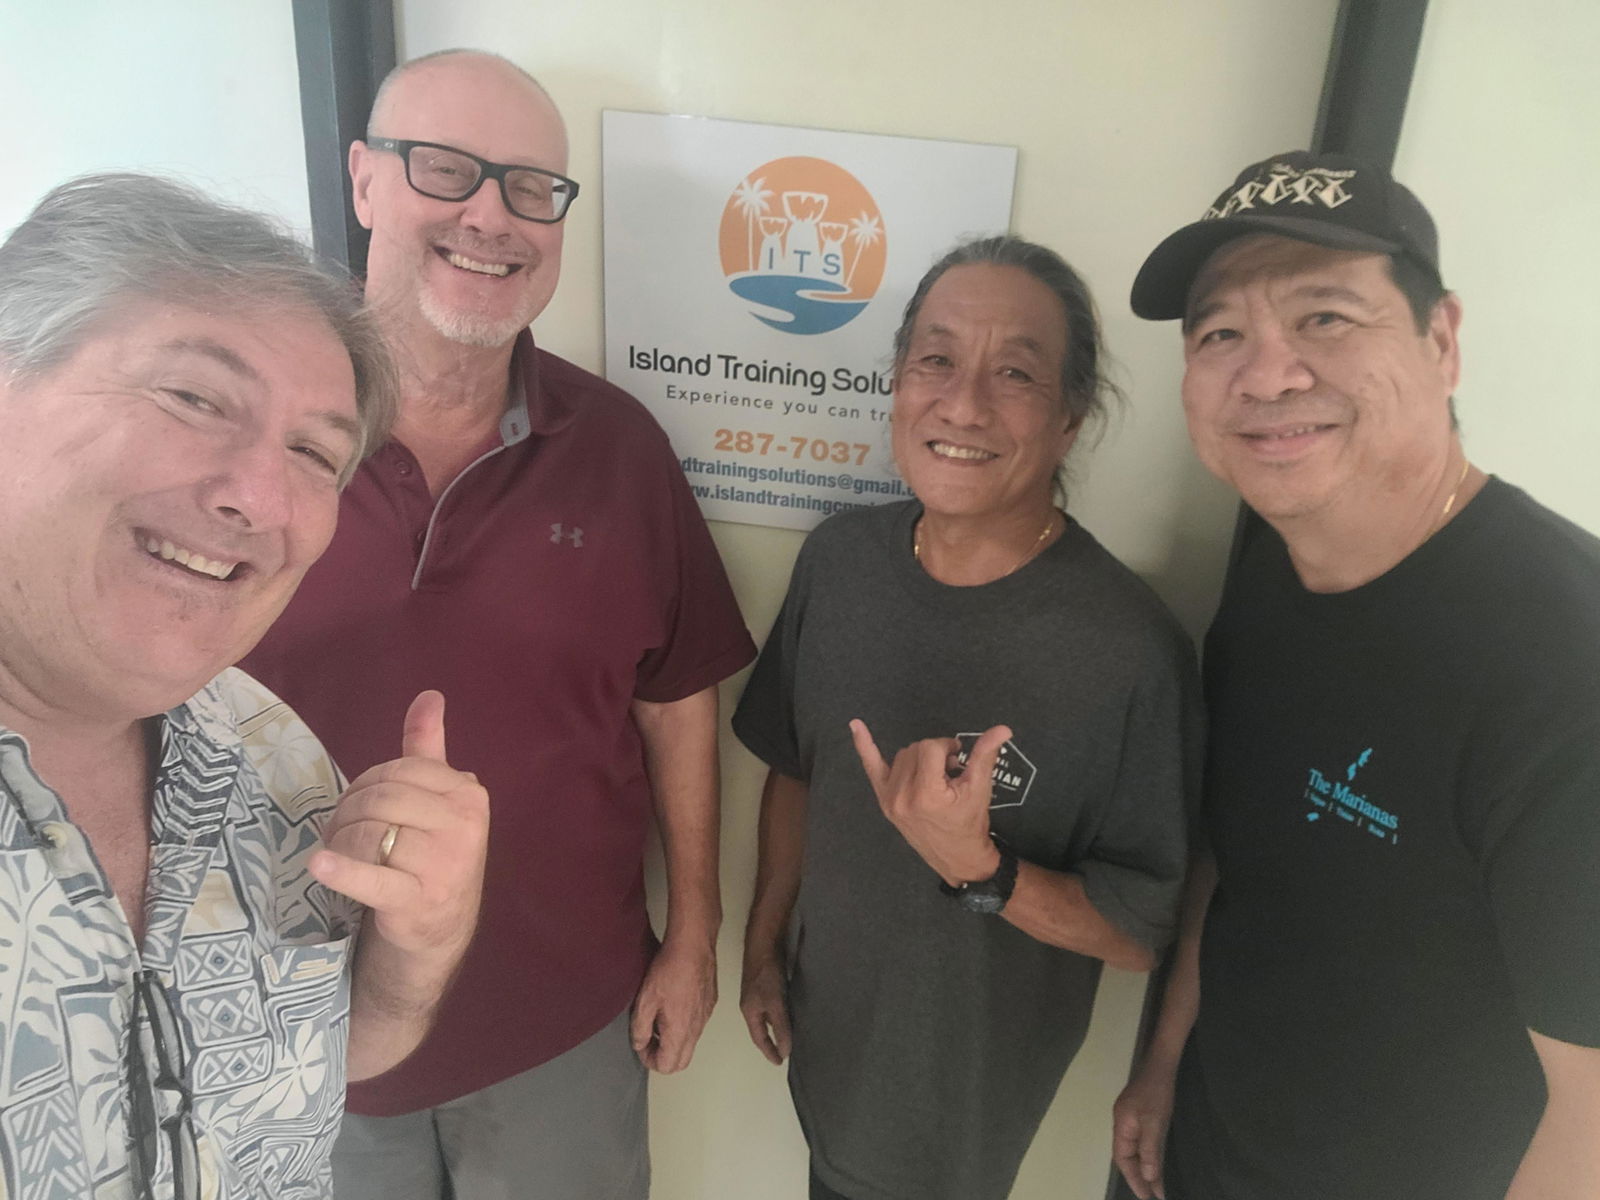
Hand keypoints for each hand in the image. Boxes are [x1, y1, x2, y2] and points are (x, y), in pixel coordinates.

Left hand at [310, 691, 488, 965]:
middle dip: (348, 812)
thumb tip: (430, 695)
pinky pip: (373, 878)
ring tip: (336, 853)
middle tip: (338, 832)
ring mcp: (445, 865)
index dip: (366, 783)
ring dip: (340, 842)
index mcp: (468, 795)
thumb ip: (429, 748)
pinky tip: (320, 866)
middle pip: (382, 799)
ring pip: (371, 833)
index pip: (399, 770)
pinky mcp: (419, 900)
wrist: (440, 929)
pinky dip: (342, 871)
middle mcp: (464, 826)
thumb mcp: (437, 799)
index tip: (357, 805)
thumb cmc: (432, 855)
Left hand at [630, 937, 716, 1072]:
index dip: (649, 1060)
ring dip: (673, 1041)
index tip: (641, 1044)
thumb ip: (640, 1028)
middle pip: (681, 1061)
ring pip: (690, 1044)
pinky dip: (684, 1026)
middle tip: (649, 1038)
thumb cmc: (670, 970)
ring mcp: (705, 1017)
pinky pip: (697, 1026)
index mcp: (680, 1032)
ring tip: (659, 1019)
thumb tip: (639, 1043)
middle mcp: (696, 1029)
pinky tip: (673, 1005)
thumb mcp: (645, 1000)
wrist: (693, 946)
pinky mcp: (710, 1005)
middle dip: (663, 1056)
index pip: (667, 1066)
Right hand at [739, 948, 791, 1064]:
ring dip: (778, 1027)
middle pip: (762, 1029)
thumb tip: (786, 1050)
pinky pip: (774, 1006)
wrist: (764, 944)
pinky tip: (792, 1012)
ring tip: (791, 1035)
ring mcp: (759, 994)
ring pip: (768, 1017)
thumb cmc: (766, 974)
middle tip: (785, 1051)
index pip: (759, 1039)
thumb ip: (780, 1027)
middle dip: (772, 1041)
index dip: (769, 1051)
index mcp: (749, 1012)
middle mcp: (752, 1005)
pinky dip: (782, 1013)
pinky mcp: (767, 984)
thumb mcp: (775, 1003)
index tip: (779, 1061)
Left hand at [848, 719, 1009, 884]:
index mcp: (926, 793)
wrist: (959, 858)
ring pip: (901, 756)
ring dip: (919, 758)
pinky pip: (871, 768)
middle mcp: (902, 796)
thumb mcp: (979, 789)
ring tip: (936, 776)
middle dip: (936, 754)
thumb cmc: (970, 823)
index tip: (959, 759)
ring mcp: (889, 800)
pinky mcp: (884, 802)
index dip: (949, 748)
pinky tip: (856, 725)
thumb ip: (985, 755)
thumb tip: (1003, 728)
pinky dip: (864, 746)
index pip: (931, 748)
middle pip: (915, 750)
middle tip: (951, 771)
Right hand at [1112, 1059, 1177, 1199]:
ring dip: (1147, 1167)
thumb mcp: (1154, 1122)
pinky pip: (1146, 1142)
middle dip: (1140, 1177)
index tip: (1145, 1196)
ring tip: (1158, 1188)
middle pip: (1128, 1156)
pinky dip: (1151, 1155)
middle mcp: (1124, 1125)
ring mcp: (1134, 1120)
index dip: (1132, 1178)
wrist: (1162, 1064)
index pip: (1122, 1159)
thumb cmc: (1156, 1092)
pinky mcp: (1144, 1116)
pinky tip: (1159, 1164)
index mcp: (1121, 1126)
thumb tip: (1148, 1176)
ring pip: (1138, 1150)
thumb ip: (1150, 1149)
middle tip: (1153, 1195)